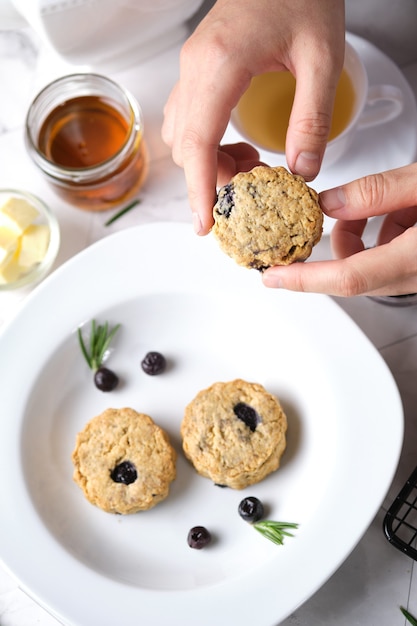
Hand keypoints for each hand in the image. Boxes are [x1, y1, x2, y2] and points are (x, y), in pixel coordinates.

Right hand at [162, 0, 344, 234]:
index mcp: (220, 66)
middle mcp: (195, 68)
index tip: (204, 225)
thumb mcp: (322, 57)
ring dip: (210, 161)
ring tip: (251, 164)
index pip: (198, 143)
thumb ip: (312, 118)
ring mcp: (192, 67)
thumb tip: (303, 171)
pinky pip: (188, 118)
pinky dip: (207, 143)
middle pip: (187, 146)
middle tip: (253, 188)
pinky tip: (238, 144)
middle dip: (214, 178)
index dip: (199, 191)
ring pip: (183, 134)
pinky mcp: (198, 68)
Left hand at [262, 163, 416, 296]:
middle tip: (315, 223)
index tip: (273, 276)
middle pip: (354, 275)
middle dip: (330, 247)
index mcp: (414, 256)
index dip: (305, 279)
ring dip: (360, 236)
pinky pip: (390, 258)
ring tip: (378, 203)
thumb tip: (332, 202)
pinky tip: (397, 208)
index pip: (348, 277)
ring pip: (370, 266)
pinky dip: (384, 234)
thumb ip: (378, 191)